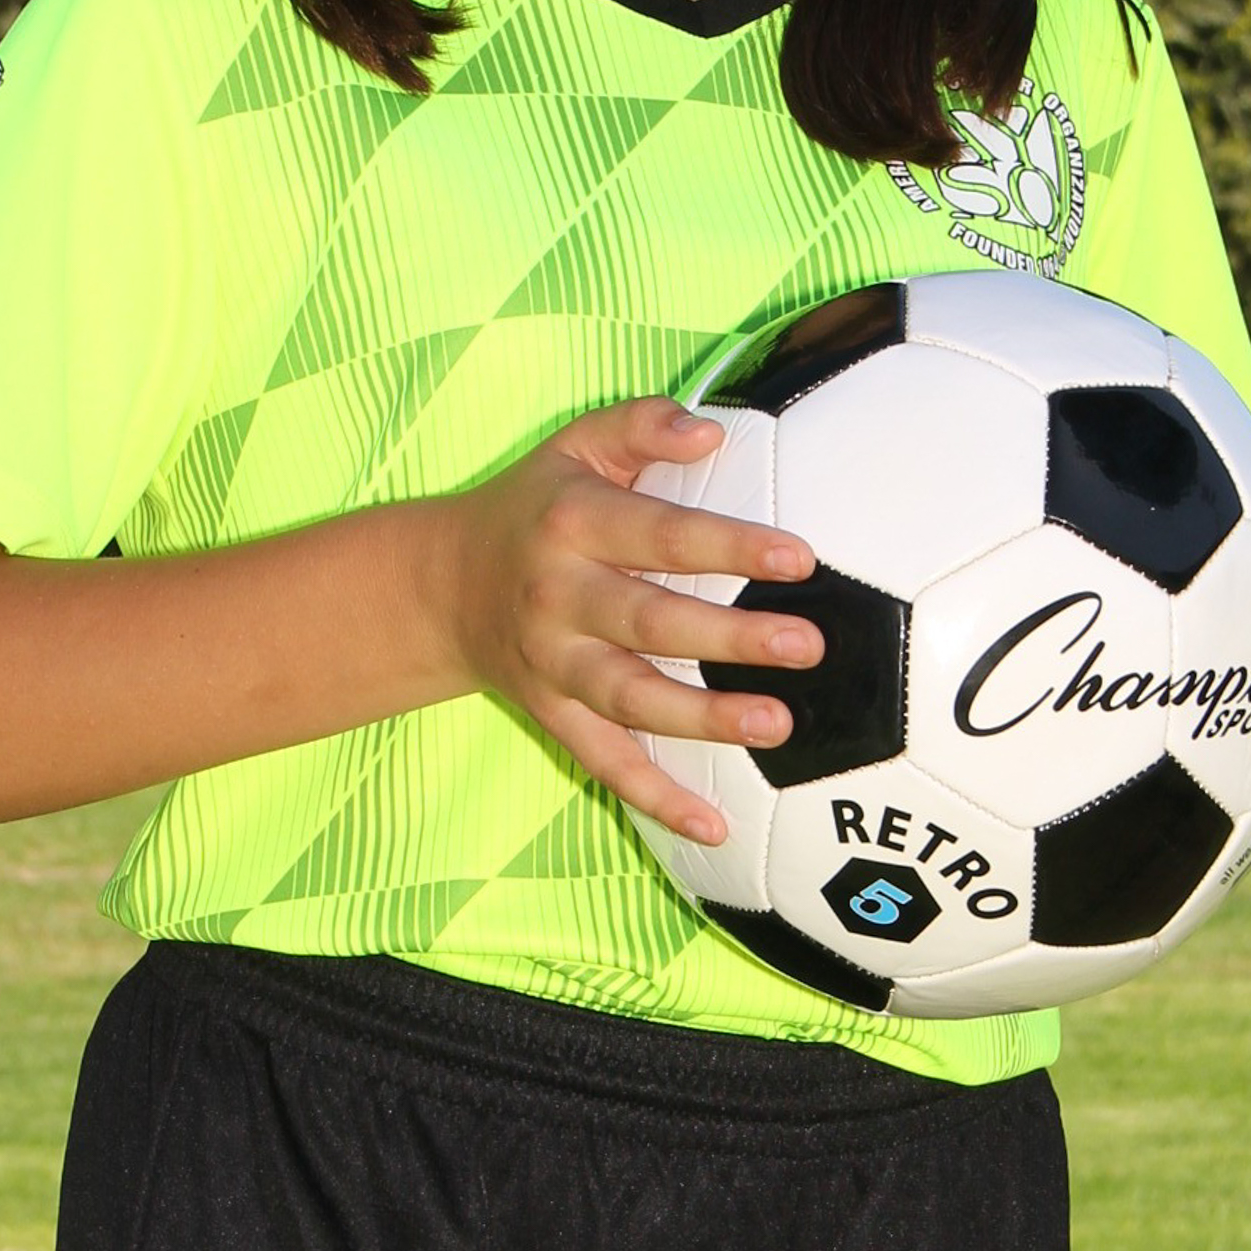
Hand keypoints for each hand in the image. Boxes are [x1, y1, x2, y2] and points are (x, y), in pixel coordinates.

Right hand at [437, 397, 821, 844]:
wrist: (444, 584)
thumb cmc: (538, 504)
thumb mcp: (577, 444)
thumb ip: (643, 424)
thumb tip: (711, 431)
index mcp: (572, 523)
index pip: (660, 535)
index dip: (729, 546)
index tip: (799, 559)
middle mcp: (558, 597)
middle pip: (649, 623)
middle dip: (728, 639)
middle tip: (805, 645)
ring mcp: (552, 664)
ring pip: (630, 700)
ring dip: (702, 720)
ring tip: (776, 725)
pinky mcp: (552, 714)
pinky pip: (604, 763)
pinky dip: (655, 799)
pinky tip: (713, 826)